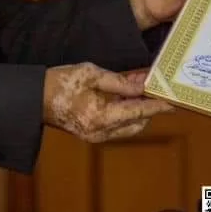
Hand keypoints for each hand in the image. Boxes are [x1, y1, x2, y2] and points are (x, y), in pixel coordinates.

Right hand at [42, 63, 172, 142]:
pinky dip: (126, 113)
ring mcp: (97, 136)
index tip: (174, 102)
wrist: (36, 99)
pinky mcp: (92, 135)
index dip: (158, 106)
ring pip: (129, 126)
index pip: (139, 112)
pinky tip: (127, 96)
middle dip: (149, 107)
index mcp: (102, 117)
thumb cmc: (62, 82)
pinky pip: (118, 126)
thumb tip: (144, 85)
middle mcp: (101, 132)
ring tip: (142, 88)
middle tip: (157, 88)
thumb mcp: (93, 74)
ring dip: (138, 110)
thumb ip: (121, 82)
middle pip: (137, 122)